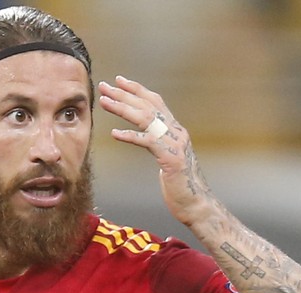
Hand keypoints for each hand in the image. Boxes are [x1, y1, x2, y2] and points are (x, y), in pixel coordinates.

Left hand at [99, 75, 215, 228]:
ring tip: (105, 102)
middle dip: (124, 94)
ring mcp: (175, 143)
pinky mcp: (171, 158)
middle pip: (148, 105)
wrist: (196, 204)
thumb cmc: (180, 185)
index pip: (156, 101)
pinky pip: (147, 142)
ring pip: (146, 118)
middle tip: (105, 86)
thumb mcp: (169, 158)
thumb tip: (148, 137)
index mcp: (175, 130)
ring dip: (122, 108)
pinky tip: (114, 133)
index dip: (137, 89)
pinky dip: (129, 136)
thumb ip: (160, 144)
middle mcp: (176, 132)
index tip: (119, 81)